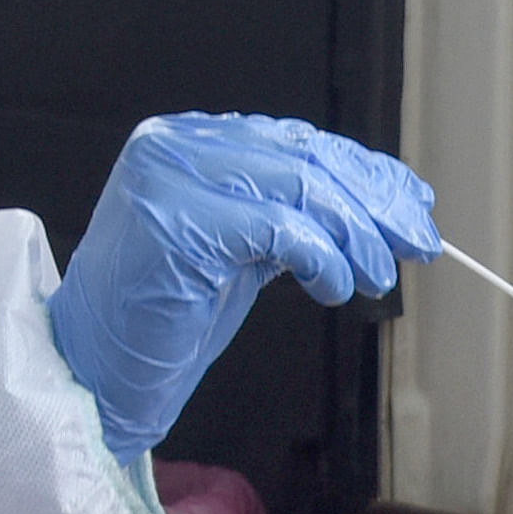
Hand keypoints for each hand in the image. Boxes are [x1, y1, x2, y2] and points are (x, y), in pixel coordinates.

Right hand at [46, 115, 439, 455]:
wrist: (93, 372)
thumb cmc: (164, 319)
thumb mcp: (242, 250)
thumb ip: (292, 214)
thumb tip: (381, 203)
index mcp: (188, 141)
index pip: (298, 141)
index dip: (366, 172)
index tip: (413, 204)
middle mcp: (174, 145)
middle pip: (306, 158)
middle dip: (375, 204)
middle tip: (419, 242)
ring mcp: (170, 178)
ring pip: (300, 188)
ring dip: (356, 237)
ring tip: (376, 276)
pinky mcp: (176, 223)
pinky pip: (278, 229)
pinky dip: (322, 258)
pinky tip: (335, 286)